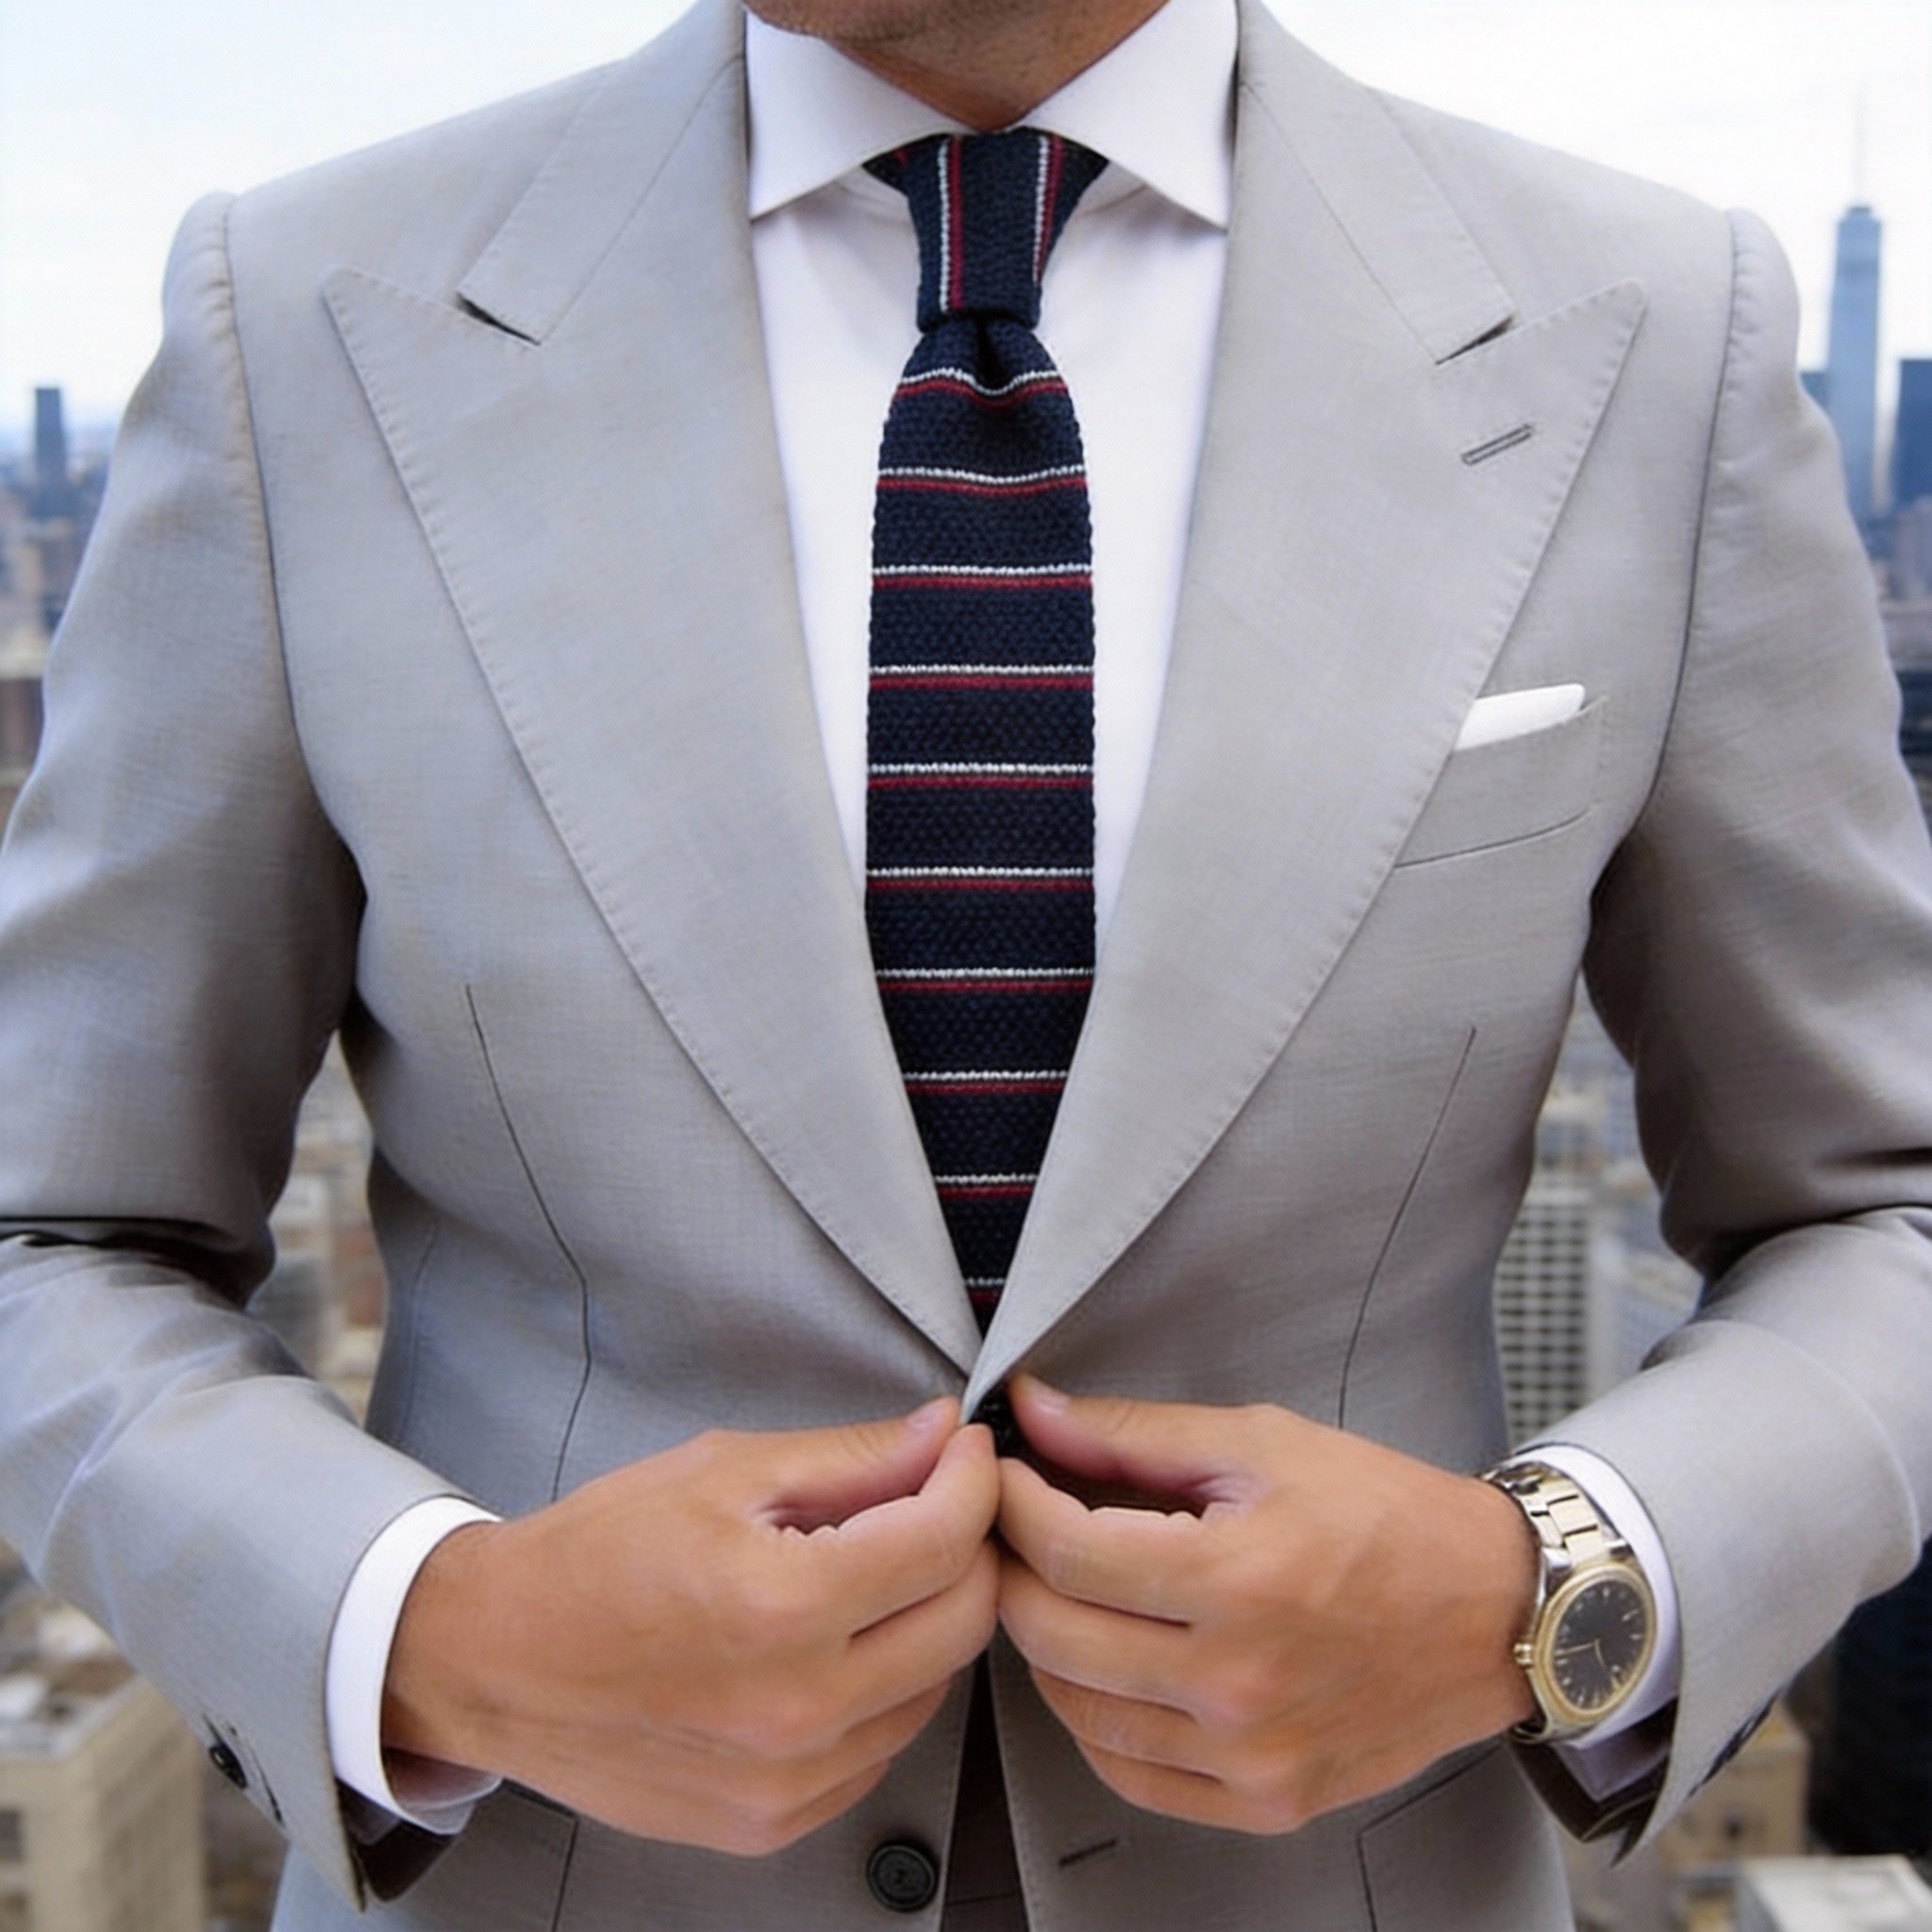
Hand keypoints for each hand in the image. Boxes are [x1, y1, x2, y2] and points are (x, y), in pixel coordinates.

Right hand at [383, 1399, 999, 1854]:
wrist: (495, 1660)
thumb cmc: (595, 1556)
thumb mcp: (723, 1471)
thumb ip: (851, 1458)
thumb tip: (941, 1436)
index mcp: (781, 1606)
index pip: (945, 1539)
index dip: (973, 1479)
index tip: (965, 1451)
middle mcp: (796, 1708)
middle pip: (964, 1621)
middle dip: (967, 1546)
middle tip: (935, 1502)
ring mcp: (788, 1780)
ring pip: (934, 1687)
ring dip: (927, 1619)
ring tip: (871, 1572)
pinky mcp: (774, 1822)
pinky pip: (881, 1747)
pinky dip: (883, 1688)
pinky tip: (834, 1644)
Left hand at [995, 1377, 1536, 1834]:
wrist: (1494, 1609)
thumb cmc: (1386, 1515)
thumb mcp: (1261, 1443)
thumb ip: (1134, 1433)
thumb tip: (1035, 1412)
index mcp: (1238, 1581)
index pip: (1065, 1550)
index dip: (1013, 1503)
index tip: (1005, 1474)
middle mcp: (1238, 1683)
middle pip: (1053, 1633)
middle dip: (1014, 1567)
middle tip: (1017, 1526)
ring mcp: (1250, 1755)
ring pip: (1077, 1710)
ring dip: (1046, 1643)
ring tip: (1061, 1588)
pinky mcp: (1266, 1801)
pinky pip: (1130, 1775)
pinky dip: (1095, 1720)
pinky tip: (1106, 1665)